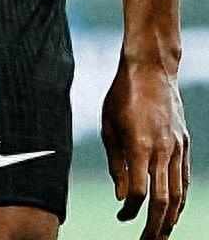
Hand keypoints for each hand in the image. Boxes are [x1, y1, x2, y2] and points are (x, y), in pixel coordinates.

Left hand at [102, 55, 189, 237]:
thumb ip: (116, 163)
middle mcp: (162, 149)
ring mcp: (177, 147)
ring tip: (161, 234)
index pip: (140, 192)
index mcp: (139, 144)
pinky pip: (184, 179)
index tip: (123, 217)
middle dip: (155, 227)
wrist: (150, 69)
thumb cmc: (122, 95)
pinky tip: (173, 211)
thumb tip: (123, 196)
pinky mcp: (185, 144)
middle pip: (162, 201)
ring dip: (170, 219)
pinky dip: (180, 199)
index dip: (131, 211)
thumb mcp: (108, 126)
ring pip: (178, 194)